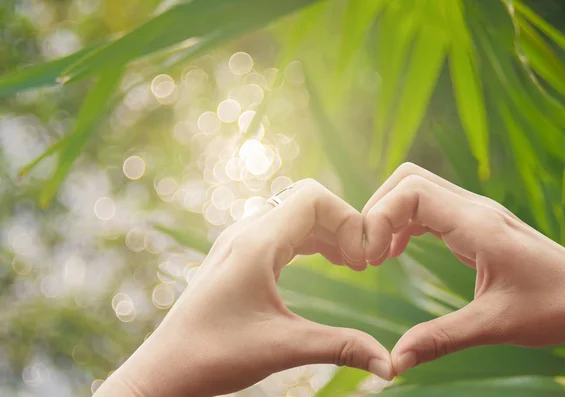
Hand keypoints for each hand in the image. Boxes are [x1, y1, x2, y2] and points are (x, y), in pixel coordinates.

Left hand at [96, 180, 392, 396]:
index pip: (314, 198)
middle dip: (342, 225)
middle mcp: (246, 233)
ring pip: (294, 216)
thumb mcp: (283, 348)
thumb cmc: (213, 355)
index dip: (348, 219)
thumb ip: (340, 347)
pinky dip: (309, 241)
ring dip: (327, 233)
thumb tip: (390, 366)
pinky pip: (282, 232)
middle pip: (307, 201)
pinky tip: (325, 263)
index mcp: (256, 243)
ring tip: (351, 265)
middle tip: (361, 264)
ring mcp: (239, 243)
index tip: (363, 259)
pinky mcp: (238, 257)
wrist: (164, 369)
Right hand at [362, 163, 564, 375]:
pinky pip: (429, 208)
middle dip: (378, 209)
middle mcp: (474, 209)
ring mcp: (475, 213)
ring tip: (378, 255)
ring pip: (417, 189)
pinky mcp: (476, 224)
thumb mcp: (493, 325)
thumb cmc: (552, 308)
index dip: (379, 216)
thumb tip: (394, 362)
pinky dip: (404, 223)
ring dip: (390, 215)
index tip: (370, 257)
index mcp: (477, 225)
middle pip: (408, 180)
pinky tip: (398, 253)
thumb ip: (440, 339)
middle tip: (367, 252)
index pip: (412, 191)